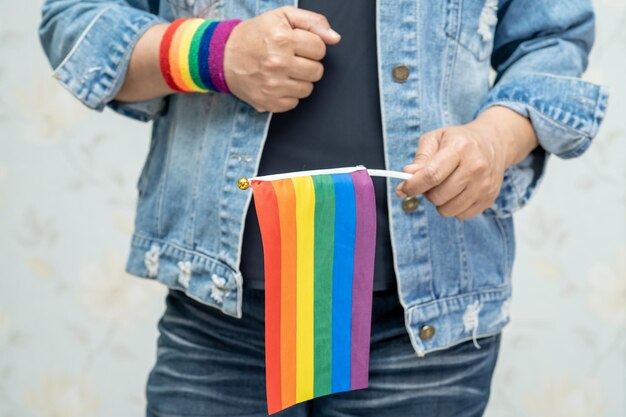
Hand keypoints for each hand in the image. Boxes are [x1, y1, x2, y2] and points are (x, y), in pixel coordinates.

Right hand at [223, 6, 340, 112]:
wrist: (223, 56)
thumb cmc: (255, 35)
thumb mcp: (282, 17)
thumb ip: (313, 22)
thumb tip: (335, 38)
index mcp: (282, 39)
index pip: (320, 49)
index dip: (311, 46)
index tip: (298, 45)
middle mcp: (278, 63)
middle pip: (317, 71)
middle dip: (308, 64)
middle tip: (291, 59)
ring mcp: (273, 85)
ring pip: (308, 89)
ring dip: (300, 80)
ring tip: (284, 71)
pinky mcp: (268, 102)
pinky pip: (294, 103)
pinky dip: (288, 94)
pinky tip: (277, 83)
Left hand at [396, 106, 537, 219]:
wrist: (494, 143)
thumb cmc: (460, 140)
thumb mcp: (437, 138)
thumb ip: (420, 157)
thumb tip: (408, 175)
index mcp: (460, 148)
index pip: (432, 175)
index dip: (413, 186)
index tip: (403, 190)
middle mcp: (475, 167)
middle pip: (438, 196)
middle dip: (426, 193)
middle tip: (430, 182)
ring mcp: (484, 185)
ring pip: (448, 210)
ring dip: (440, 202)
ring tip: (445, 186)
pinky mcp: (489, 199)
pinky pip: (460, 215)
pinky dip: (453, 208)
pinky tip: (458, 192)